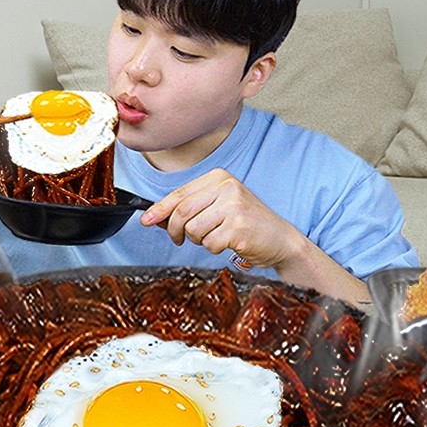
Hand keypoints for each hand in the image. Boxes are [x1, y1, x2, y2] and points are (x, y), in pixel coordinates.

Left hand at [139, 169, 303, 268]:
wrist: (281, 239)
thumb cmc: (247, 224)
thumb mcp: (220, 207)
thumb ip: (191, 208)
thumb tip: (155, 217)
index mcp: (219, 178)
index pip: (180, 194)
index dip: (159, 210)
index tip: (146, 221)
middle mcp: (226, 187)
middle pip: (182, 212)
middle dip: (174, 230)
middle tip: (179, 240)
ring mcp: (233, 206)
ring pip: (193, 230)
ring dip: (199, 241)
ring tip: (215, 237)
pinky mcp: (238, 227)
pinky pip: (209, 243)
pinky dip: (214, 248)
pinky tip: (229, 243)